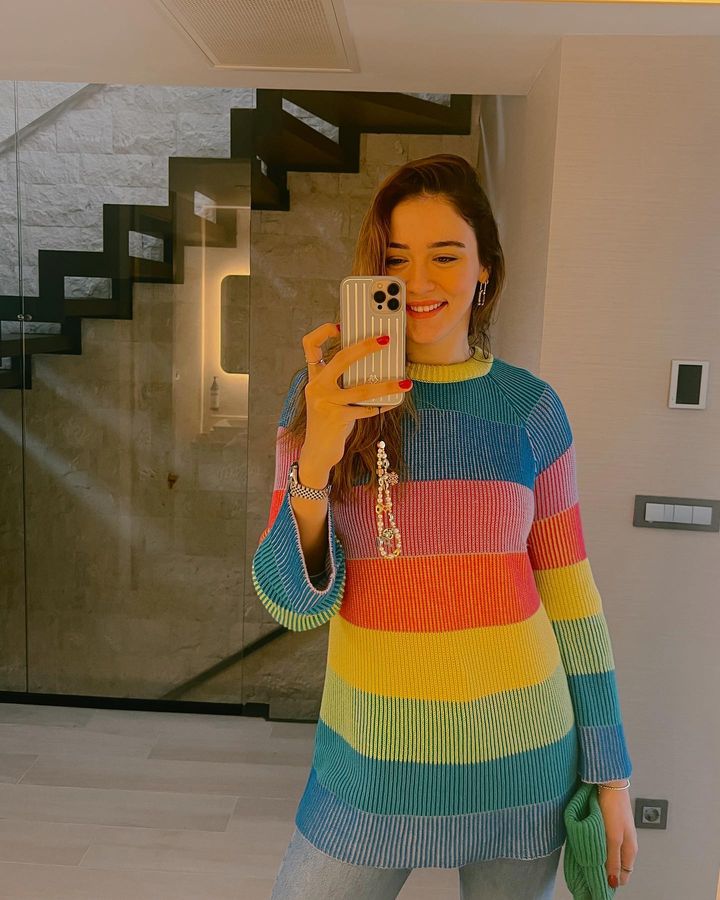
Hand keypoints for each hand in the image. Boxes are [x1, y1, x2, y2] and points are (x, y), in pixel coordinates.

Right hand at [302, 322, 411, 468]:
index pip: (310, 346)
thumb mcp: (330, 396)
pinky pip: (365, 409)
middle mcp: (316, 386)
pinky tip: (392, 402)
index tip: (340, 325)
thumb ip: (342, 380)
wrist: (317, 451)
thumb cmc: (329, 420)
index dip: (323, 332)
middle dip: (365, 346)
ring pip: (361, 389)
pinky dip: (381, 406)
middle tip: (386, 340)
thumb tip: (375, 365)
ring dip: (386, 385)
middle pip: (340, 358)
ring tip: (404, 381)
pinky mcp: (336, 418)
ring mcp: (325, 403)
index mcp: (314, 377)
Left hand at [597, 785, 637, 888]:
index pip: (623, 875)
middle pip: (616, 866)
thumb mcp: (613, 837)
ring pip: (609, 854)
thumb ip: (613, 859)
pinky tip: (587, 843)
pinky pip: (603, 842)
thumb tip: (613, 882)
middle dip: (604, 870)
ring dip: (599, 858)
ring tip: (587, 858)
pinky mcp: (608, 826)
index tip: (599, 883)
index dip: (613, 881)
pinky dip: (596, 846)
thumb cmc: (614, 808)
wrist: (609, 783)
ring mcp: (617, 834)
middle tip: (590, 871)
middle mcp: (625, 844)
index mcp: (630, 850)